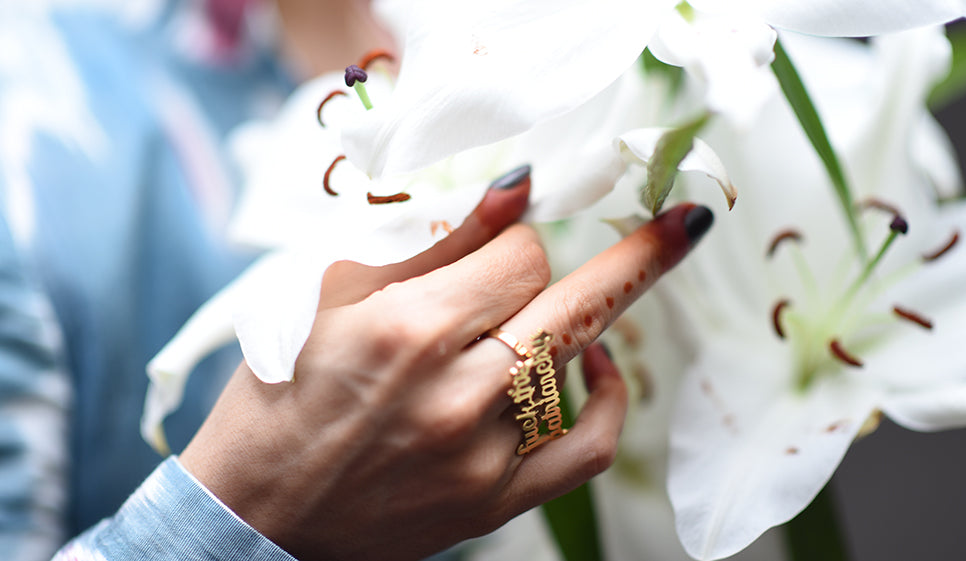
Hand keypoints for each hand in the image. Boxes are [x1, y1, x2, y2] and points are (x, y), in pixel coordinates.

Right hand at [179, 166, 712, 560]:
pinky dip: (608, 401)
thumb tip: (518, 189)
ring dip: (578, 323)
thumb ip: (439, 244)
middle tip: (681, 224)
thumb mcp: (340, 297)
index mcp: (410, 329)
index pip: (523, 258)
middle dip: (636, 255)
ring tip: (570, 302)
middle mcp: (455, 393)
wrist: (259, 514)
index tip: (509, 239)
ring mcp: (481, 455)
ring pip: (575, 364)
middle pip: (574, 303)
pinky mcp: (495, 502)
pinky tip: (598, 369)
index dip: (522, 240)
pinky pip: (589, 448)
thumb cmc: (284, 394)